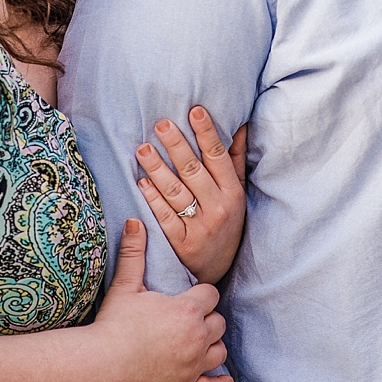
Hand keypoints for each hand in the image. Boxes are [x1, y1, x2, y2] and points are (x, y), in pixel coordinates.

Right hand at [94, 220, 232, 381]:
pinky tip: (225, 380)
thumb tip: (135, 221)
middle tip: (189, 318)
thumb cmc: (114, 322)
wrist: (102, 364)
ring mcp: (194, 364)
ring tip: (199, 341)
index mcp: (187, 309)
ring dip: (212, 344)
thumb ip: (134, 251)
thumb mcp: (125, 284)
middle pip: (219, 322)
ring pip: (220, 350)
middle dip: (207, 318)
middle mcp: (197, 336)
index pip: (211, 294)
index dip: (201, 294)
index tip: (189, 296)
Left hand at [135, 107, 247, 283]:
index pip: (218, 157)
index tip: (194, 110)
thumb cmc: (226, 221)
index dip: (206, 133)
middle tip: (161, 124)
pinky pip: (165, 218)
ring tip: (143, 149)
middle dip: (176, 146)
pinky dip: (153, 199)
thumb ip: (235, 159)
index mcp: (232, 192)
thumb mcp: (236, 192)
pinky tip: (142, 182)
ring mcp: (199, 227)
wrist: (216, 271)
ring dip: (158, 169)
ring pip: (176, 192)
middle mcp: (218, 208)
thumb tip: (239, 124)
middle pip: (194, 171)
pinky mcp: (182, 244)